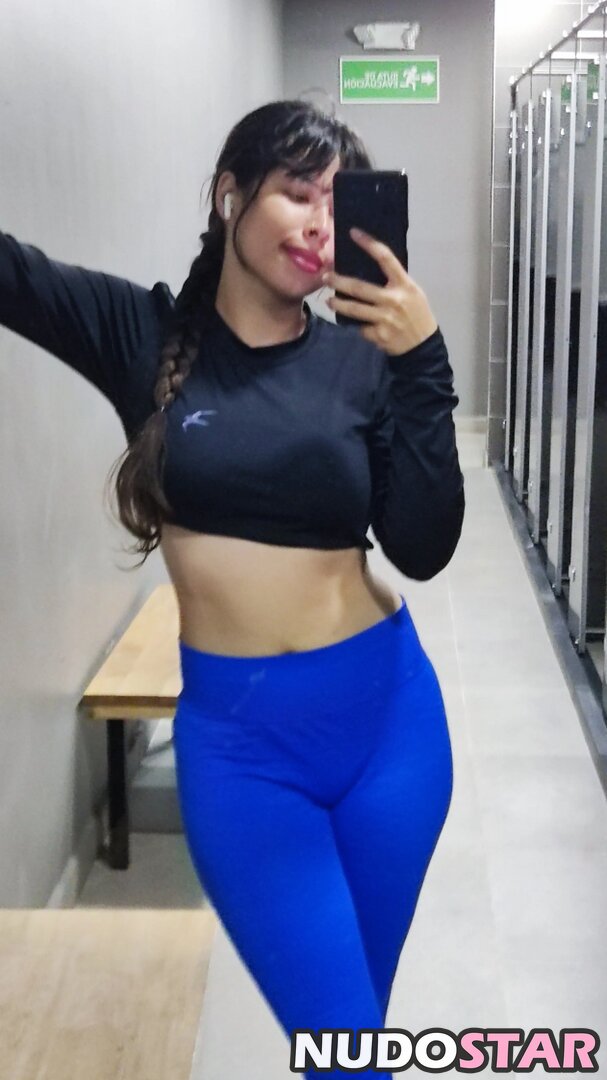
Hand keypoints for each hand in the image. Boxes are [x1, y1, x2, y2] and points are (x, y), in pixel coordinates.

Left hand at [322, 228, 437, 354]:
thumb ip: (393, 282)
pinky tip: (354, 322)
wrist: (423, 345)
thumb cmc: (417, 314)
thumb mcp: (412, 292)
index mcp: (404, 284)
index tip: (353, 233)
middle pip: (359, 287)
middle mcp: (393, 299)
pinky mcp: (378, 334)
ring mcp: (384, 318)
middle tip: (326, 277)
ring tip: (329, 301)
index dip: (369, 244)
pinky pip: (360, 326)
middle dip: (339, 281)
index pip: (385, 258)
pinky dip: (356, 324)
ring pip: (353, 309)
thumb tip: (367, 270)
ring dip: (338, 304)